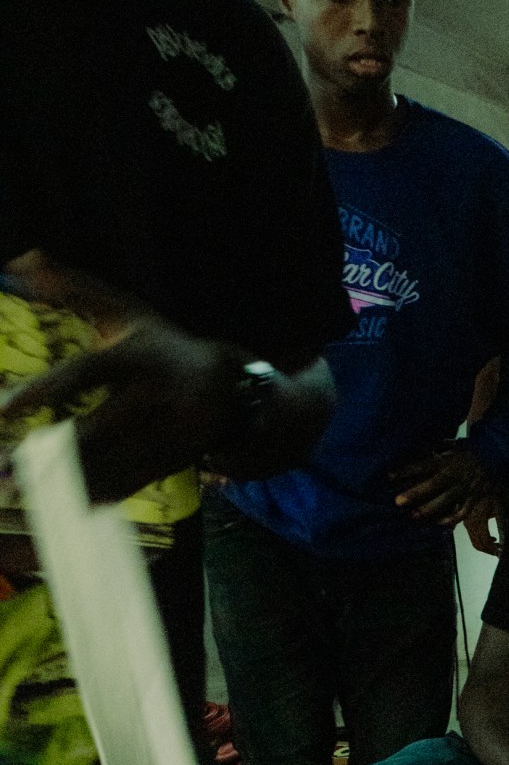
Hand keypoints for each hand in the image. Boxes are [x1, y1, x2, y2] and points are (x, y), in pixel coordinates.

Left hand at [1, 252, 236, 502]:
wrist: (229, 390)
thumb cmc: (160, 348)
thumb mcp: (124, 313)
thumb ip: (74, 288)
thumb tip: (21, 261)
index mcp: (141, 355)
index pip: (86, 373)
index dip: (45, 391)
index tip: (3, 409)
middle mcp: (160, 395)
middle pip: (99, 429)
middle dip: (50, 452)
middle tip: (3, 469)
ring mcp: (172, 433)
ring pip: (112, 463)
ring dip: (63, 482)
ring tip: (19, 489)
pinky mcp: (175, 461)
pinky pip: (130, 482)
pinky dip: (93, 495)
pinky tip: (59, 503)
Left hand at [391, 442, 499, 530]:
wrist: (496, 455)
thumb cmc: (469, 449)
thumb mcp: (451, 443)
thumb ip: (435, 447)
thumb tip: (414, 446)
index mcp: (448, 460)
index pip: (424, 465)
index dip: (407, 470)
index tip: (389, 476)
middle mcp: (455, 475)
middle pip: (434, 485)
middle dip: (415, 494)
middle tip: (398, 501)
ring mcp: (465, 488)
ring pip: (447, 501)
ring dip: (429, 510)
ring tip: (414, 516)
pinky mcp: (474, 498)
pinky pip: (462, 512)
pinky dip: (451, 520)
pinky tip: (438, 524)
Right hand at [461, 485, 507, 556]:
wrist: (480, 478)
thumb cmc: (492, 489)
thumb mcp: (500, 505)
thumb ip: (502, 523)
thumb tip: (506, 539)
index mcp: (478, 519)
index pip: (485, 541)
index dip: (494, 549)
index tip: (503, 553)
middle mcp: (470, 522)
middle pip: (479, 544)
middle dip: (490, 551)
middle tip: (502, 552)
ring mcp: (467, 521)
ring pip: (475, 541)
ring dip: (486, 547)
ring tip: (499, 547)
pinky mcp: (466, 520)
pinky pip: (472, 535)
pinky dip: (481, 540)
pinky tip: (492, 538)